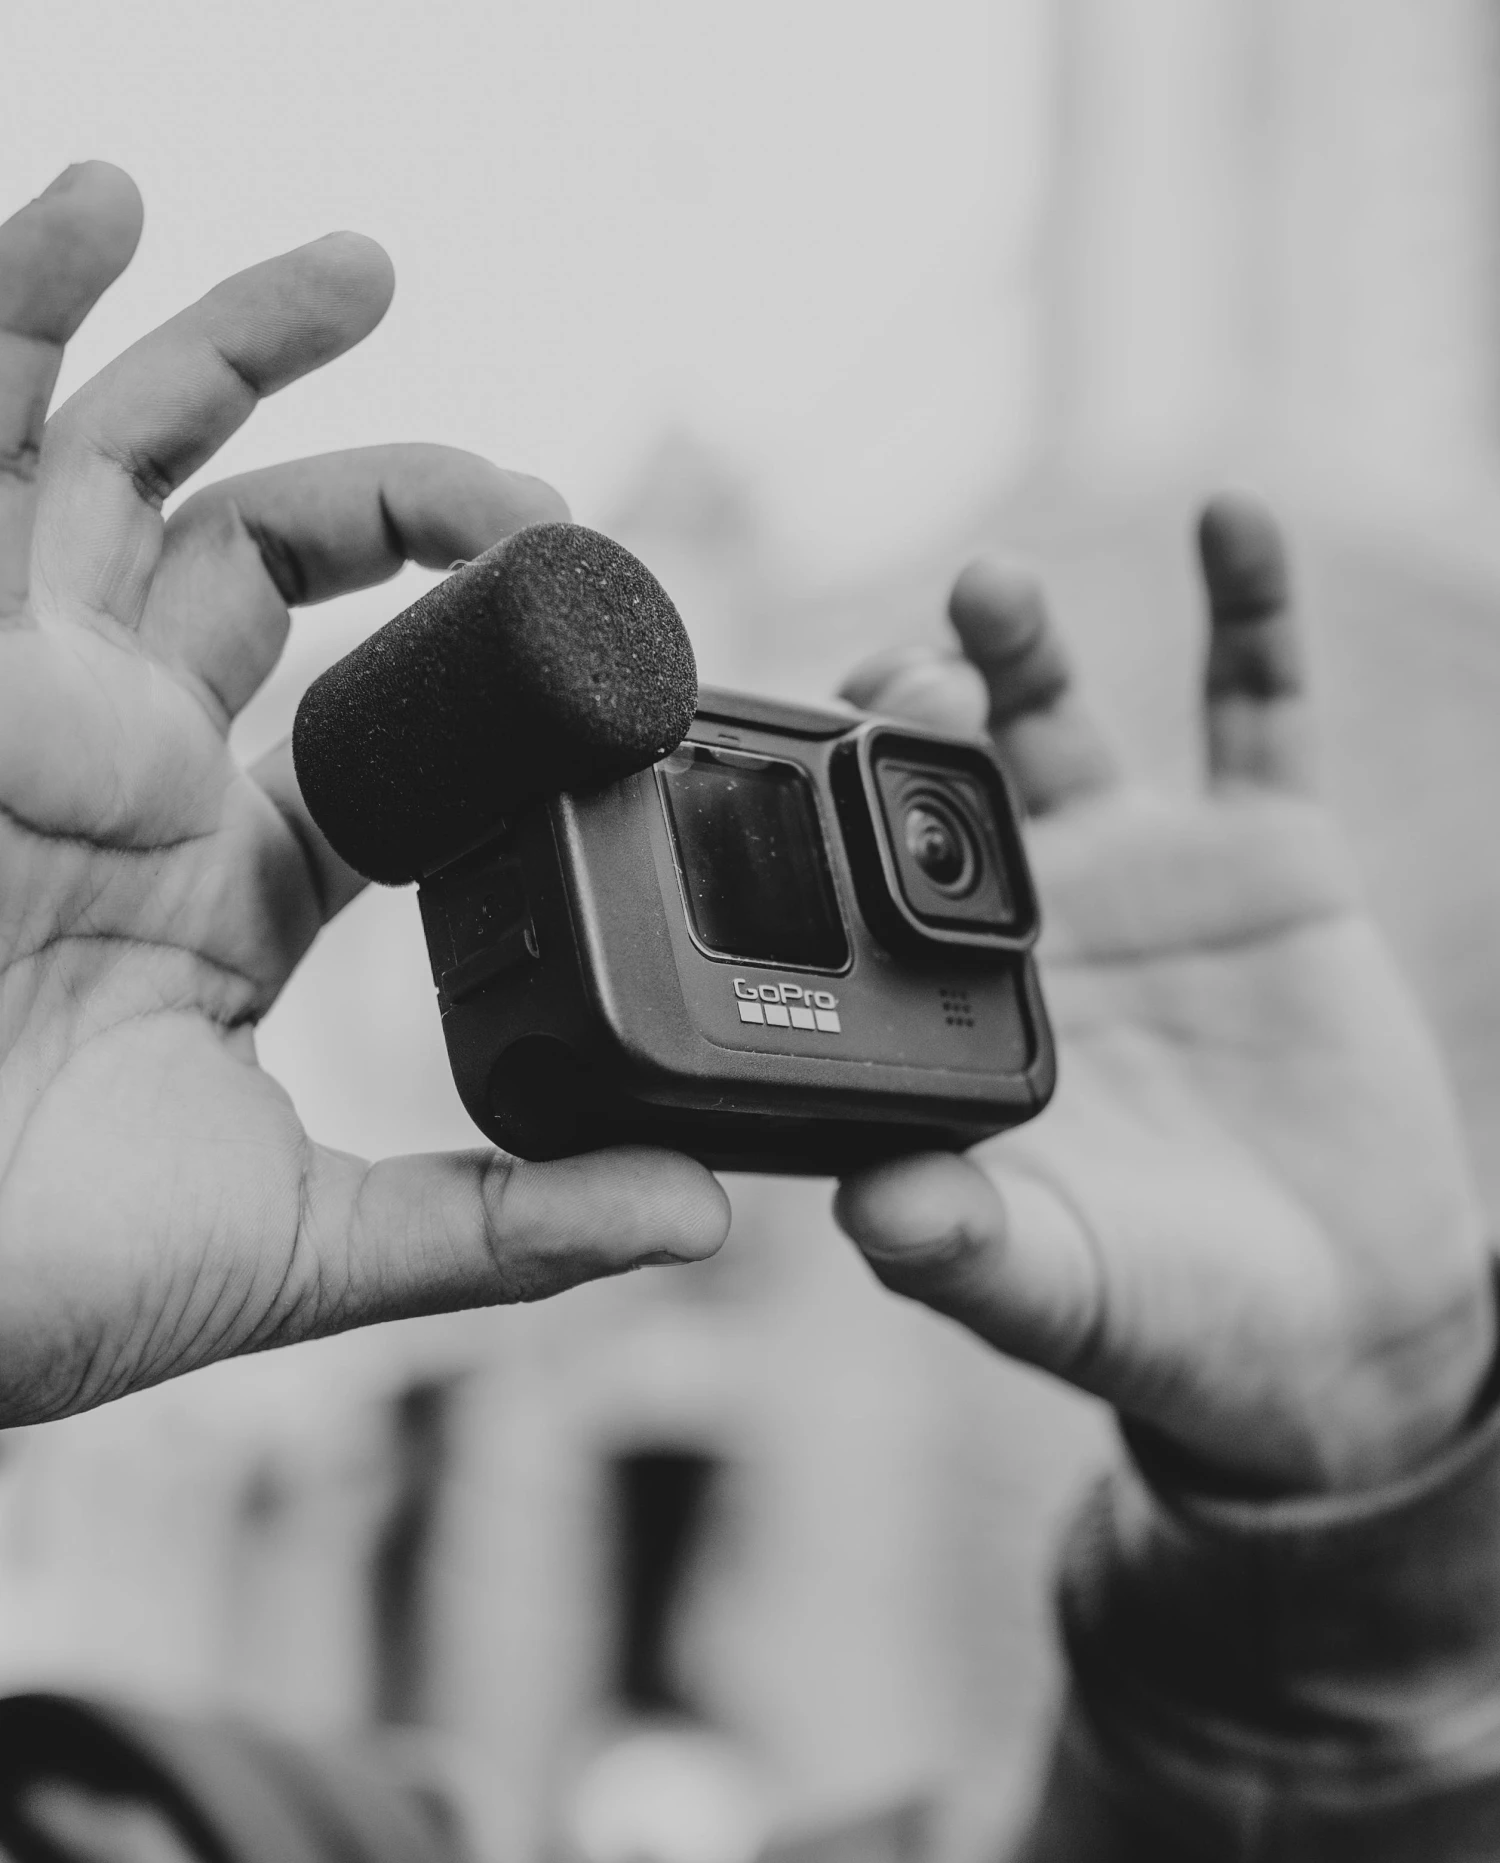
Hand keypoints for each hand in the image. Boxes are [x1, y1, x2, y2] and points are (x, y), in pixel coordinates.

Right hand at [0, 165, 727, 1424]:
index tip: (577, 584)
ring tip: (360, 266)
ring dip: (223, 353)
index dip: (465, 634)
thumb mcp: (313, 1244)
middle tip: (527, 479)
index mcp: (223, 886)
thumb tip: (702, 1212)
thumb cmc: (57, 1285)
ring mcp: (24, 709)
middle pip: (251, 564)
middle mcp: (124, 779)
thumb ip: (508, 1223)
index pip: (362, 713)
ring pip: (118, 472)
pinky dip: (15, 324)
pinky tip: (100, 210)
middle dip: (383, 482)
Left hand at [834, 501, 1494, 1491]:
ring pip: (1065, 719)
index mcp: (948, 1007)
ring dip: (1020, 641)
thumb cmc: (1169, 1318)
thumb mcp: (1063, 1288)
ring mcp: (1145, 875)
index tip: (788, 759)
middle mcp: (1026, 919)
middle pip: (936, 772)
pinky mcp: (1271, 856)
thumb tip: (873, 1211)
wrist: (1338, 1323)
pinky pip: (1260, 708)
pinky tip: (1228, 518)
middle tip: (891, 675)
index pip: (853, 881)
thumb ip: (970, 1248)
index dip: (818, 813)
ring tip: (987, 588)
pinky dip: (1250, 610)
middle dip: (903, 709)